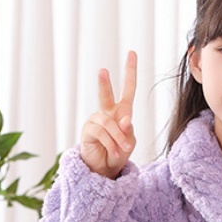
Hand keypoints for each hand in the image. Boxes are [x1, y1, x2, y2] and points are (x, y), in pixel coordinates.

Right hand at [80, 50, 136, 178]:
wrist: (105, 169)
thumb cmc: (119, 152)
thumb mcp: (129, 142)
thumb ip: (128, 131)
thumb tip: (125, 120)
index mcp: (121, 112)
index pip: (128, 89)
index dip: (130, 72)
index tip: (132, 53)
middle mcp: (107, 112)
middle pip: (106, 95)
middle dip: (104, 83)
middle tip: (103, 71)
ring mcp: (96, 121)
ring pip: (109, 123)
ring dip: (119, 138)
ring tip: (123, 150)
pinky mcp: (88, 130)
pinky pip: (102, 134)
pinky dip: (111, 144)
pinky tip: (115, 153)